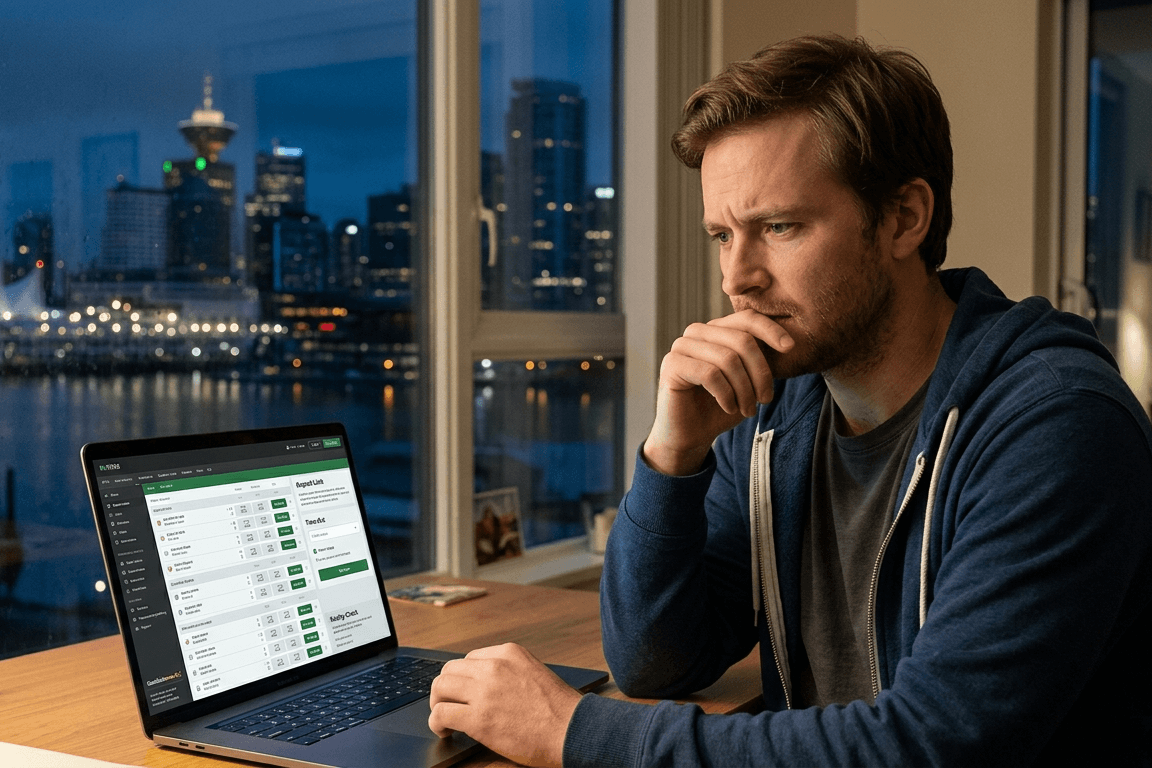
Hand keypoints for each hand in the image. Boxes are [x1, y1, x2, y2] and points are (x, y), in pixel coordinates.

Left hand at [428, 643, 581, 767]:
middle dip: (446, 689)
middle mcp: (494, 666)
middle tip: (449, 705)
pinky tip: (445, 731)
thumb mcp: (534, 673)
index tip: (465, 693)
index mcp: (509, 653)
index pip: (470, 659)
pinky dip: (436, 723)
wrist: (572, 730)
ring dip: (437, 703)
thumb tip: (487, 684)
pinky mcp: (478, 719)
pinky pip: (440, 714)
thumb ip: (510, 672)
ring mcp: (484, 691)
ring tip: (444, 719)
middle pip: (450, 670)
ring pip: (439, 687)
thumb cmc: (559, 709)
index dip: (464, 678)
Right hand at [644, 310, 792, 474]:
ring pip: (728, 359)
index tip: (790, 347)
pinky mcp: (672, 364)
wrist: (691, 435)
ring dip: (745, 390)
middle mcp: (697, 332)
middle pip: (742, 340)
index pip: (746, 319)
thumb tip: (788, 343)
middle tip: (765, 399)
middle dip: (760, 373)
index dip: (770, 330)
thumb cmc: (721, 407)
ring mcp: (682, 346)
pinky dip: (726, 395)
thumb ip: (759, 360)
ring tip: (748, 410)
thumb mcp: (748, 381)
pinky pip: (710, 374)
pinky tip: (728, 408)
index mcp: (716, 330)